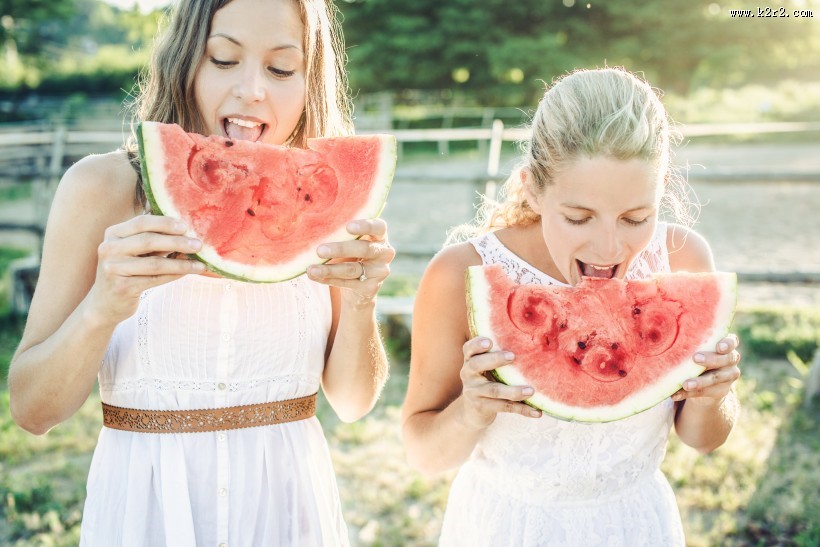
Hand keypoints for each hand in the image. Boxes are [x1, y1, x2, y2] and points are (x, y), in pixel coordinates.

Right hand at [88, 215, 204, 322]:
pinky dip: (175, 275)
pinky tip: (188, 272)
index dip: (165, 223)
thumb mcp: (133, 251)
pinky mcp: (122, 287)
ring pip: (155, 263)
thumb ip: (151, 238)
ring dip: (181, 263)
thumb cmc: (127, 271)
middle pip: (148, 241)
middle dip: (177, 242)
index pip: (141, 222)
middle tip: (198, 244)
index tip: (185, 226)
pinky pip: (155, 279)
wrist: (105, 303)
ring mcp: (113, 268)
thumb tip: (185, 229)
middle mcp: (109, 248)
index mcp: (113, 234)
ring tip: (200, 264)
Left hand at [306, 219, 394, 302]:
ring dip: (330, 269)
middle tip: (319, 250)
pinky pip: (347, 283)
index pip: (379, 227)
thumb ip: (340, 233)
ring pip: (352, 269)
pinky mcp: (371, 288)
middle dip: (340, 249)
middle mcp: (384, 253)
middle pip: (364, 249)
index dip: (365, 226)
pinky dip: (329, 280)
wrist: (359, 285)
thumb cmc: (351, 254)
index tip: (348, 227)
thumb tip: (313, 227)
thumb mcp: (350, 241)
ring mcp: (379, 272)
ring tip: (311, 269)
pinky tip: (315, 277)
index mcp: (380, 236)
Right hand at [458, 337, 540, 429]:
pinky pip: (505, 407)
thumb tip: (528, 340)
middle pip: (477, 365)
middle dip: (494, 360)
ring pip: (494, 390)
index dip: (477, 344)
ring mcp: (474, 392)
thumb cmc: (485, 380)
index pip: (468, 349)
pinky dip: (522, 410)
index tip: (489, 341)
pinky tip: (537, 412)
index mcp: (470, 361)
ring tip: (530, 391)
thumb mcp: (484, 367)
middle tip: (512, 356)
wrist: (471, 411)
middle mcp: (468, 375)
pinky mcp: (483, 407)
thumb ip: (495, 355)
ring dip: (514, 391)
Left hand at [672, 334, 740, 404]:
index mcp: (727, 346)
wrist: (708, 381)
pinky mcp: (720, 391)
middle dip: (711, 359)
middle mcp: (731, 360)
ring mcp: (728, 376)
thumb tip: (662, 336)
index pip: (732, 341)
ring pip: (715, 378)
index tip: (719, 346)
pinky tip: (675, 395)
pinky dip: (688, 394)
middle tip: (695, 358)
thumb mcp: (698, 348)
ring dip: (699, 381)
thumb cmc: (699, 355)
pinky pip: (704, 392)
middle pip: (726, 359)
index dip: (728, 343)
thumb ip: (692, 343)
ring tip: (685, 384)